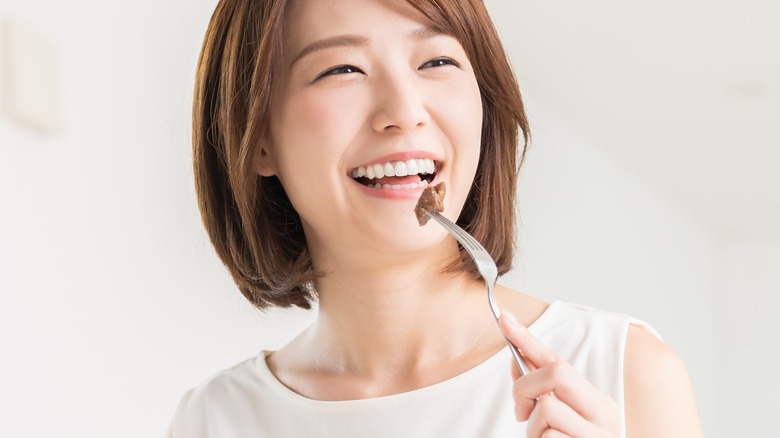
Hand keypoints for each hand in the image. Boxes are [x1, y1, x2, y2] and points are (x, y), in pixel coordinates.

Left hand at [499, 311, 620, 437]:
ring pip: (547, 409)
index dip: (527, 338)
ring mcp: (597, 434)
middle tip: (521, 411)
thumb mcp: (560, 421)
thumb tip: (516, 362)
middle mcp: (603, 414)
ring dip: (533, 429)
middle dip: (526, 387)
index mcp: (596, 401)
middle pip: (556, 372)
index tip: (502, 318)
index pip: (558, 359)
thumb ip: (541, 394)